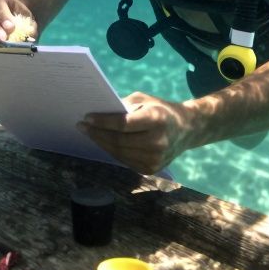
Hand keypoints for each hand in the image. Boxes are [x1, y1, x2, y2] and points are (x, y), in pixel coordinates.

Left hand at [78, 92, 196, 174]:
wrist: (187, 130)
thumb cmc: (161, 110)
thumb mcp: (145, 100)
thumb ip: (123, 106)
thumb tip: (98, 114)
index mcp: (156, 120)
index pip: (123, 124)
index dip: (103, 122)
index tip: (86, 118)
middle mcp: (157, 142)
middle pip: (118, 141)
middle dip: (97, 133)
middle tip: (81, 126)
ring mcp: (155, 159)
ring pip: (119, 153)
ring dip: (101, 143)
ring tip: (89, 133)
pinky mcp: (151, 169)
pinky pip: (124, 160)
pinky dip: (112, 151)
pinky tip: (103, 142)